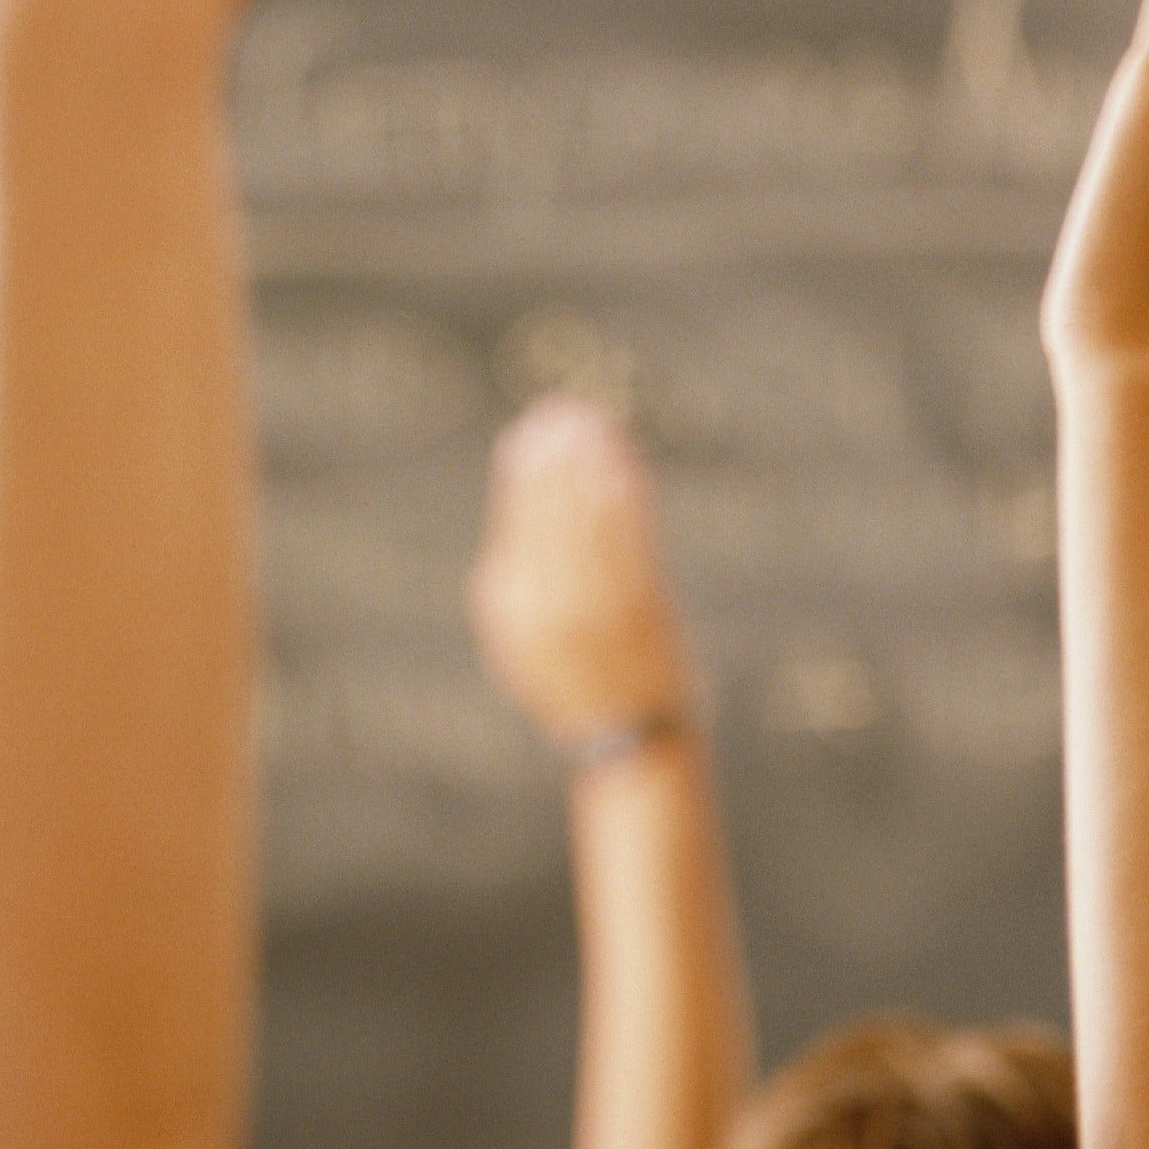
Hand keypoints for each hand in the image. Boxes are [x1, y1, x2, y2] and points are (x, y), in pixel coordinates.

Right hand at [468, 396, 695, 746]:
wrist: (626, 735)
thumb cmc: (576, 673)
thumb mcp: (525, 628)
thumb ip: (521, 566)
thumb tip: (520, 487)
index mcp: (508, 609)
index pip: (516, 523)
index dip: (526, 472)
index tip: (533, 429)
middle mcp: (545, 610)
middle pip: (550, 516)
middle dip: (558, 460)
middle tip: (565, 413)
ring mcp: (594, 613)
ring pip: (588, 523)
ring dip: (590, 467)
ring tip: (591, 426)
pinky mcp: (641, 615)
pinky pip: (629, 543)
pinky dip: (625, 499)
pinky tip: (623, 464)